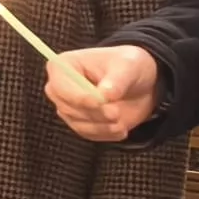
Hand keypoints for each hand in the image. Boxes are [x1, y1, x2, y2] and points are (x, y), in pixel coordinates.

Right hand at [45, 47, 161, 141]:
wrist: (139, 84)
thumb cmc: (129, 67)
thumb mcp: (128, 67)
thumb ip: (116, 81)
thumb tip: (105, 94)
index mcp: (64, 65)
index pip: (60, 86)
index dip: (79, 97)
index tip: (100, 103)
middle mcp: (59, 87)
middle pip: (66, 107)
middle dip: (94, 113)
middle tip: (116, 114)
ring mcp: (67, 106)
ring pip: (77, 123)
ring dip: (102, 125)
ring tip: (121, 119)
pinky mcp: (78, 121)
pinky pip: (87, 133)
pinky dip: (105, 133)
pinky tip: (120, 127)